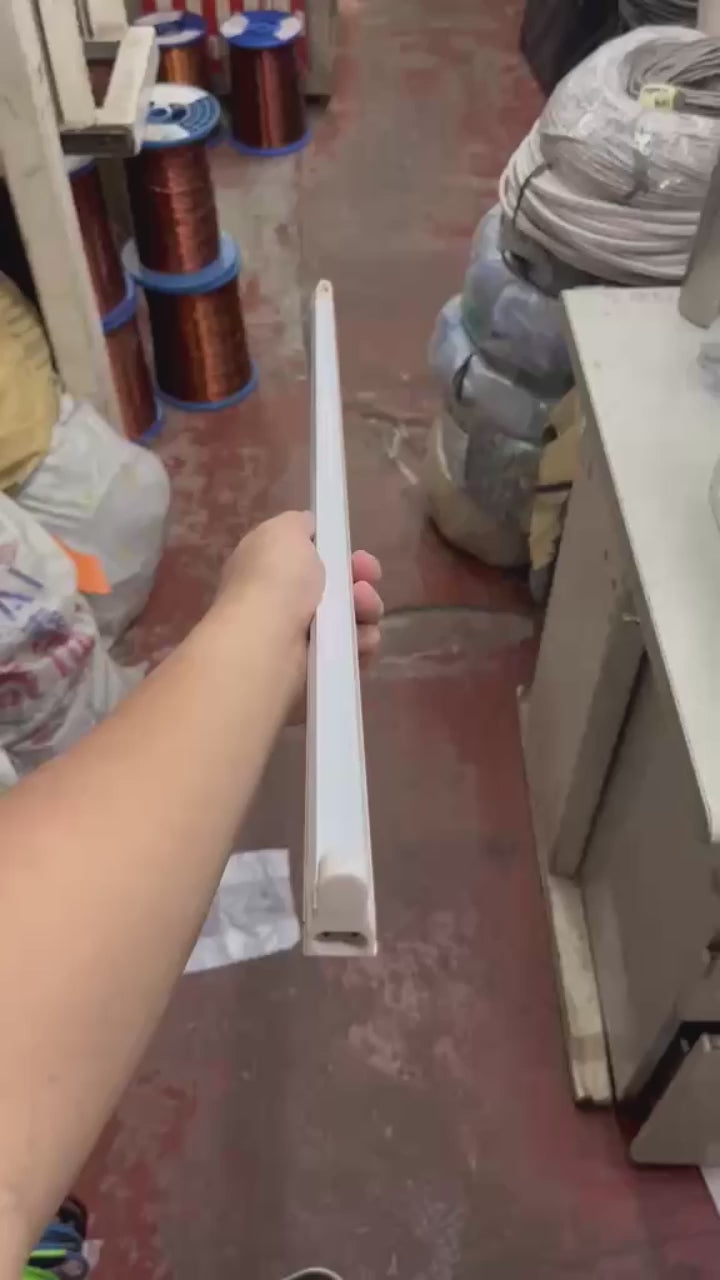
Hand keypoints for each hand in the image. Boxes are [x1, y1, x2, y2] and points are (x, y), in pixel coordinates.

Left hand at [217, 512, 382, 659]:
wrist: (267, 642)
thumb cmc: (275, 580)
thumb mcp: (285, 530)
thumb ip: (300, 524)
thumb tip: (310, 529)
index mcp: (270, 570)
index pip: (312, 560)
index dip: (339, 554)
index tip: (355, 554)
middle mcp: (283, 603)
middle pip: (338, 589)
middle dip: (360, 581)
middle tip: (365, 583)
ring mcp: (300, 639)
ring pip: (351, 620)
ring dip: (365, 610)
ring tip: (363, 610)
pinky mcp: (318, 669)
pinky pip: (353, 652)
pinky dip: (362, 644)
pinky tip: (360, 640)